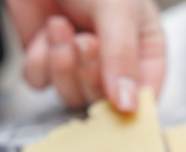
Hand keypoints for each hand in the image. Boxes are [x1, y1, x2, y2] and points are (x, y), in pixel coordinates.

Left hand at [6, 0, 164, 112]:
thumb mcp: (117, 10)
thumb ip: (122, 58)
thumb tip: (129, 106)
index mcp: (143, 47)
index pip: (147, 93)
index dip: (133, 104)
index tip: (121, 106)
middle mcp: (112, 61)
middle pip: (104, 101)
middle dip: (89, 73)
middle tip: (84, 41)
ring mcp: (77, 63)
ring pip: (71, 95)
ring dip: (62, 64)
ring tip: (61, 27)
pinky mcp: (46, 61)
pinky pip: (41, 82)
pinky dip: (39, 60)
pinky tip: (46, 33)